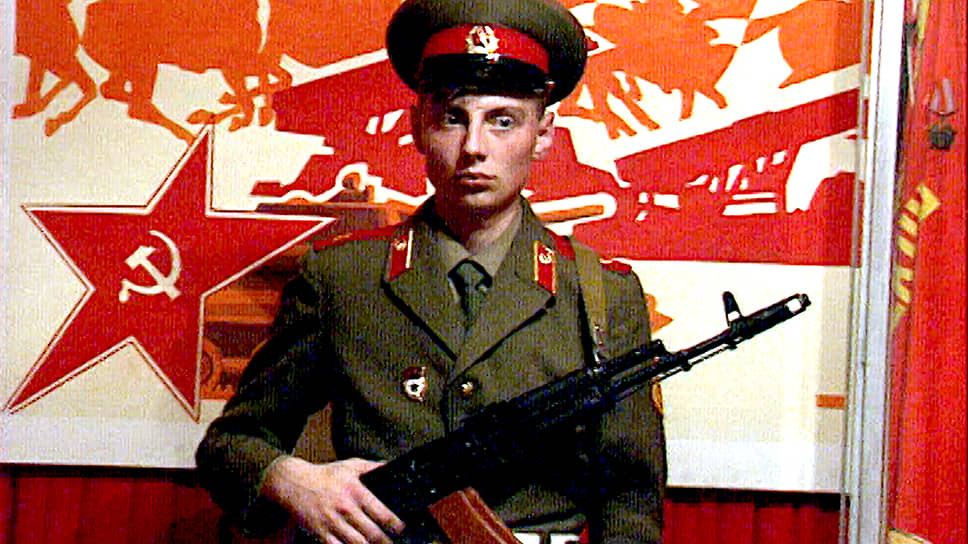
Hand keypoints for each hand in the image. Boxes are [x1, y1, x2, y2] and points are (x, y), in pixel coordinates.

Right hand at [261, 456, 405, 543]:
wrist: (292, 483)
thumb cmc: (326, 474)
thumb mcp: (351, 465)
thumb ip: (373, 467)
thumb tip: (394, 468)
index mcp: (356, 491)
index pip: (382, 512)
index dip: (397, 525)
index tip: (403, 530)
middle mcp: (345, 507)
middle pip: (372, 533)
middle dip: (386, 541)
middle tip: (395, 543)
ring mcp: (331, 522)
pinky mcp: (320, 533)